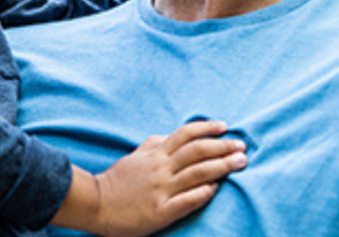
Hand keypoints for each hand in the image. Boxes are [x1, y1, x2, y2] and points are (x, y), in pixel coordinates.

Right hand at [94, 121, 246, 236]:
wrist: (96, 204)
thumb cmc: (116, 181)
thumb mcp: (133, 157)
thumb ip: (152, 145)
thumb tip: (169, 136)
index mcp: (155, 155)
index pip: (185, 134)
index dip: (206, 128)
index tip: (224, 127)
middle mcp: (160, 169)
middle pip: (197, 151)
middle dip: (222, 147)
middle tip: (242, 147)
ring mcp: (161, 189)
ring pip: (197, 173)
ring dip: (221, 167)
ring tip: (240, 163)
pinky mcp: (160, 211)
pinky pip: (187, 200)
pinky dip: (204, 193)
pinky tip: (217, 189)